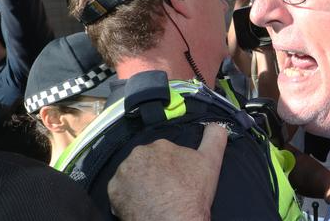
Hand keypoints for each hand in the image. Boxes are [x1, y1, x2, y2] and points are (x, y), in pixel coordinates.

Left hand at [108, 123, 227, 220]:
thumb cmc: (193, 193)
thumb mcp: (211, 160)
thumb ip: (215, 137)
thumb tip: (216, 124)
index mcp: (159, 145)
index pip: (164, 154)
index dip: (171, 167)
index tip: (178, 180)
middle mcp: (137, 155)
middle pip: (146, 164)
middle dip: (154, 174)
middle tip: (167, 190)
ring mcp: (122, 174)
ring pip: (132, 176)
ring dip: (140, 184)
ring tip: (154, 198)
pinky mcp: (113, 192)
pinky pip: (120, 192)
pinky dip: (128, 197)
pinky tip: (143, 205)